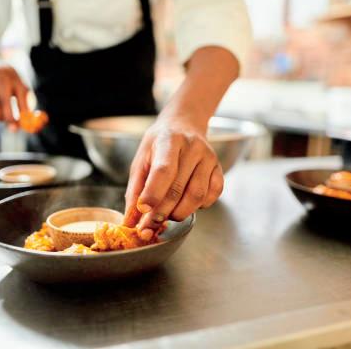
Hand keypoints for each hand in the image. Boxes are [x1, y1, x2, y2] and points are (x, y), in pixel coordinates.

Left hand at [124, 117, 223, 239]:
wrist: (184, 124)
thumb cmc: (159, 144)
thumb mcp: (141, 159)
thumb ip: (135, 190)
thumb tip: (131, 220)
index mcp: (169, 140)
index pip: (163, 170)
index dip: (153, 193)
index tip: (143, 210)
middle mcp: (192, 147)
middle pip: (179, 188)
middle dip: (162, 212)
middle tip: (149, 226)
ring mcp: (209, 158)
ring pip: (197, 195)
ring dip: (180, 213)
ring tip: (167, 215)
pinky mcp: (219, 168)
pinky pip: (213, 195)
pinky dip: (199, 207)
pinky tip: (187, 204)